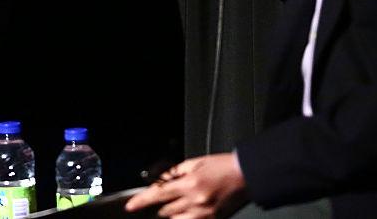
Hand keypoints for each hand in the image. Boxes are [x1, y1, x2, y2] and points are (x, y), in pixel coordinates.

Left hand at [125, 154, 247, 218]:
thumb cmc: (222, 166)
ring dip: (170, 214)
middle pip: (165, 211)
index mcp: (190, 184)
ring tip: (174, 205)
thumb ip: (175, 172)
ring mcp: (204, 213)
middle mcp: (196, 201)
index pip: (159, 194)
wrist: (246, 175)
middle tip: (158, 201)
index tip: (130, 206)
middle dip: (158, 207)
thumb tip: (159, 180)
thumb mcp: (195, 163)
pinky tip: (184, 211)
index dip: (142, 201)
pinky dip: (184, 218)